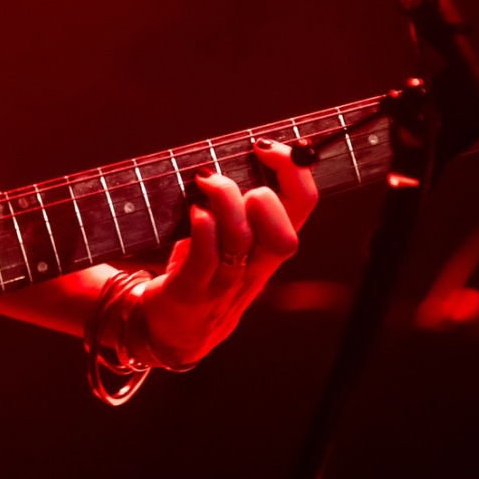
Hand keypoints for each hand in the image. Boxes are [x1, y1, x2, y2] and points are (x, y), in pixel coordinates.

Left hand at [136, 140, 316, 367]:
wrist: (175, 331)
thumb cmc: (204, 270)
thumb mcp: (233, 238)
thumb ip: (243, 204)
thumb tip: (240, 151)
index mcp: (269, 249)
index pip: (302, 207)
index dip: (294, 171)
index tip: (265, 146)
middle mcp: (254, 270)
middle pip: (284, 238)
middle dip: (264, 198)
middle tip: (230, 179)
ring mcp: (223, 285)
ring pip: (241, 242)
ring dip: (225, 202)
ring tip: (204, 182)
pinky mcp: (190, 294)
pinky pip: (204, 260)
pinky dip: (202, 229)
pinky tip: (194, 211)